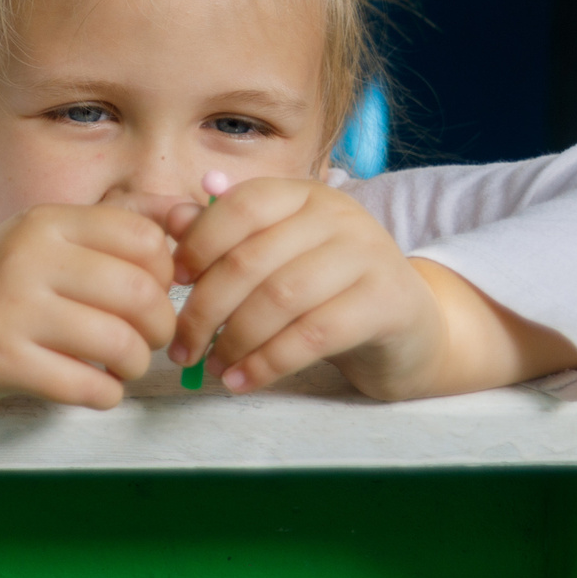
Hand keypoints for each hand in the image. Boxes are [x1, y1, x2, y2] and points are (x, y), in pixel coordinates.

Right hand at [0, 204, 176, 409]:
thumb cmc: (3, 286)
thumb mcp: (47, 239)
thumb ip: (117, 224)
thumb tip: (192, 215)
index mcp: (46, 223)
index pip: (144, 239)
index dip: (165, 272)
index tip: (151, 292)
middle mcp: (30, 260)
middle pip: (141, 294)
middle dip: (161, 327)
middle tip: (150, 338)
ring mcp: (14, 312)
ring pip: (120, 344)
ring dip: (136, 364)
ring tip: (123, 364)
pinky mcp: (4, 362)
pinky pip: (87, 386)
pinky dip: (107, 394)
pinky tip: (96, 387)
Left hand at [169, 177, 576, 398]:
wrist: (406, 327)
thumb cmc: (321, 289)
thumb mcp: (273, 256)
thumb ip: (222, 235)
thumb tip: (170, 219)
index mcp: (302, 195)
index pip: (239, 207)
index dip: (197, 245)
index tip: (170, 284)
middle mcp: (339, 215)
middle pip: (252, 260)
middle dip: (205, 309)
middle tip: (181, 347)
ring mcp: (369, 256)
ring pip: (280, 299)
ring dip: (234, 341)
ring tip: (211, 368)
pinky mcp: (389, 303)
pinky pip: (315, 335)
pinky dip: (269, 363)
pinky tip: (243, 382)